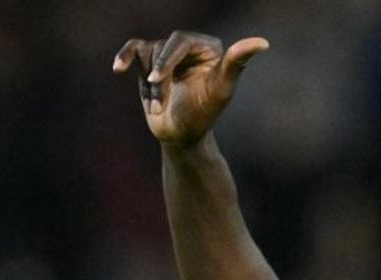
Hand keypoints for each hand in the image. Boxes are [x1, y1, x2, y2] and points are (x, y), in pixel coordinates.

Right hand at [112, 30, 269, 144]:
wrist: (182, 137)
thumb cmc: (204, 116)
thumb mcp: (221, 91)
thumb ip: (236, 64)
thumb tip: (263, 42)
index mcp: (210, 47)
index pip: (182, 40)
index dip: (167, 59)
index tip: (156, 79)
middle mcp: (190, 46)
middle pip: (162, 46)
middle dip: (158, 77)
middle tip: (158, 103)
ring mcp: (168, 53)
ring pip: (147, 54)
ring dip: (150, 86)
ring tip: (158, 107)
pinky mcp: (150, 62)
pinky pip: (134, 50)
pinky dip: (124, 56)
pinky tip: (118, 68)